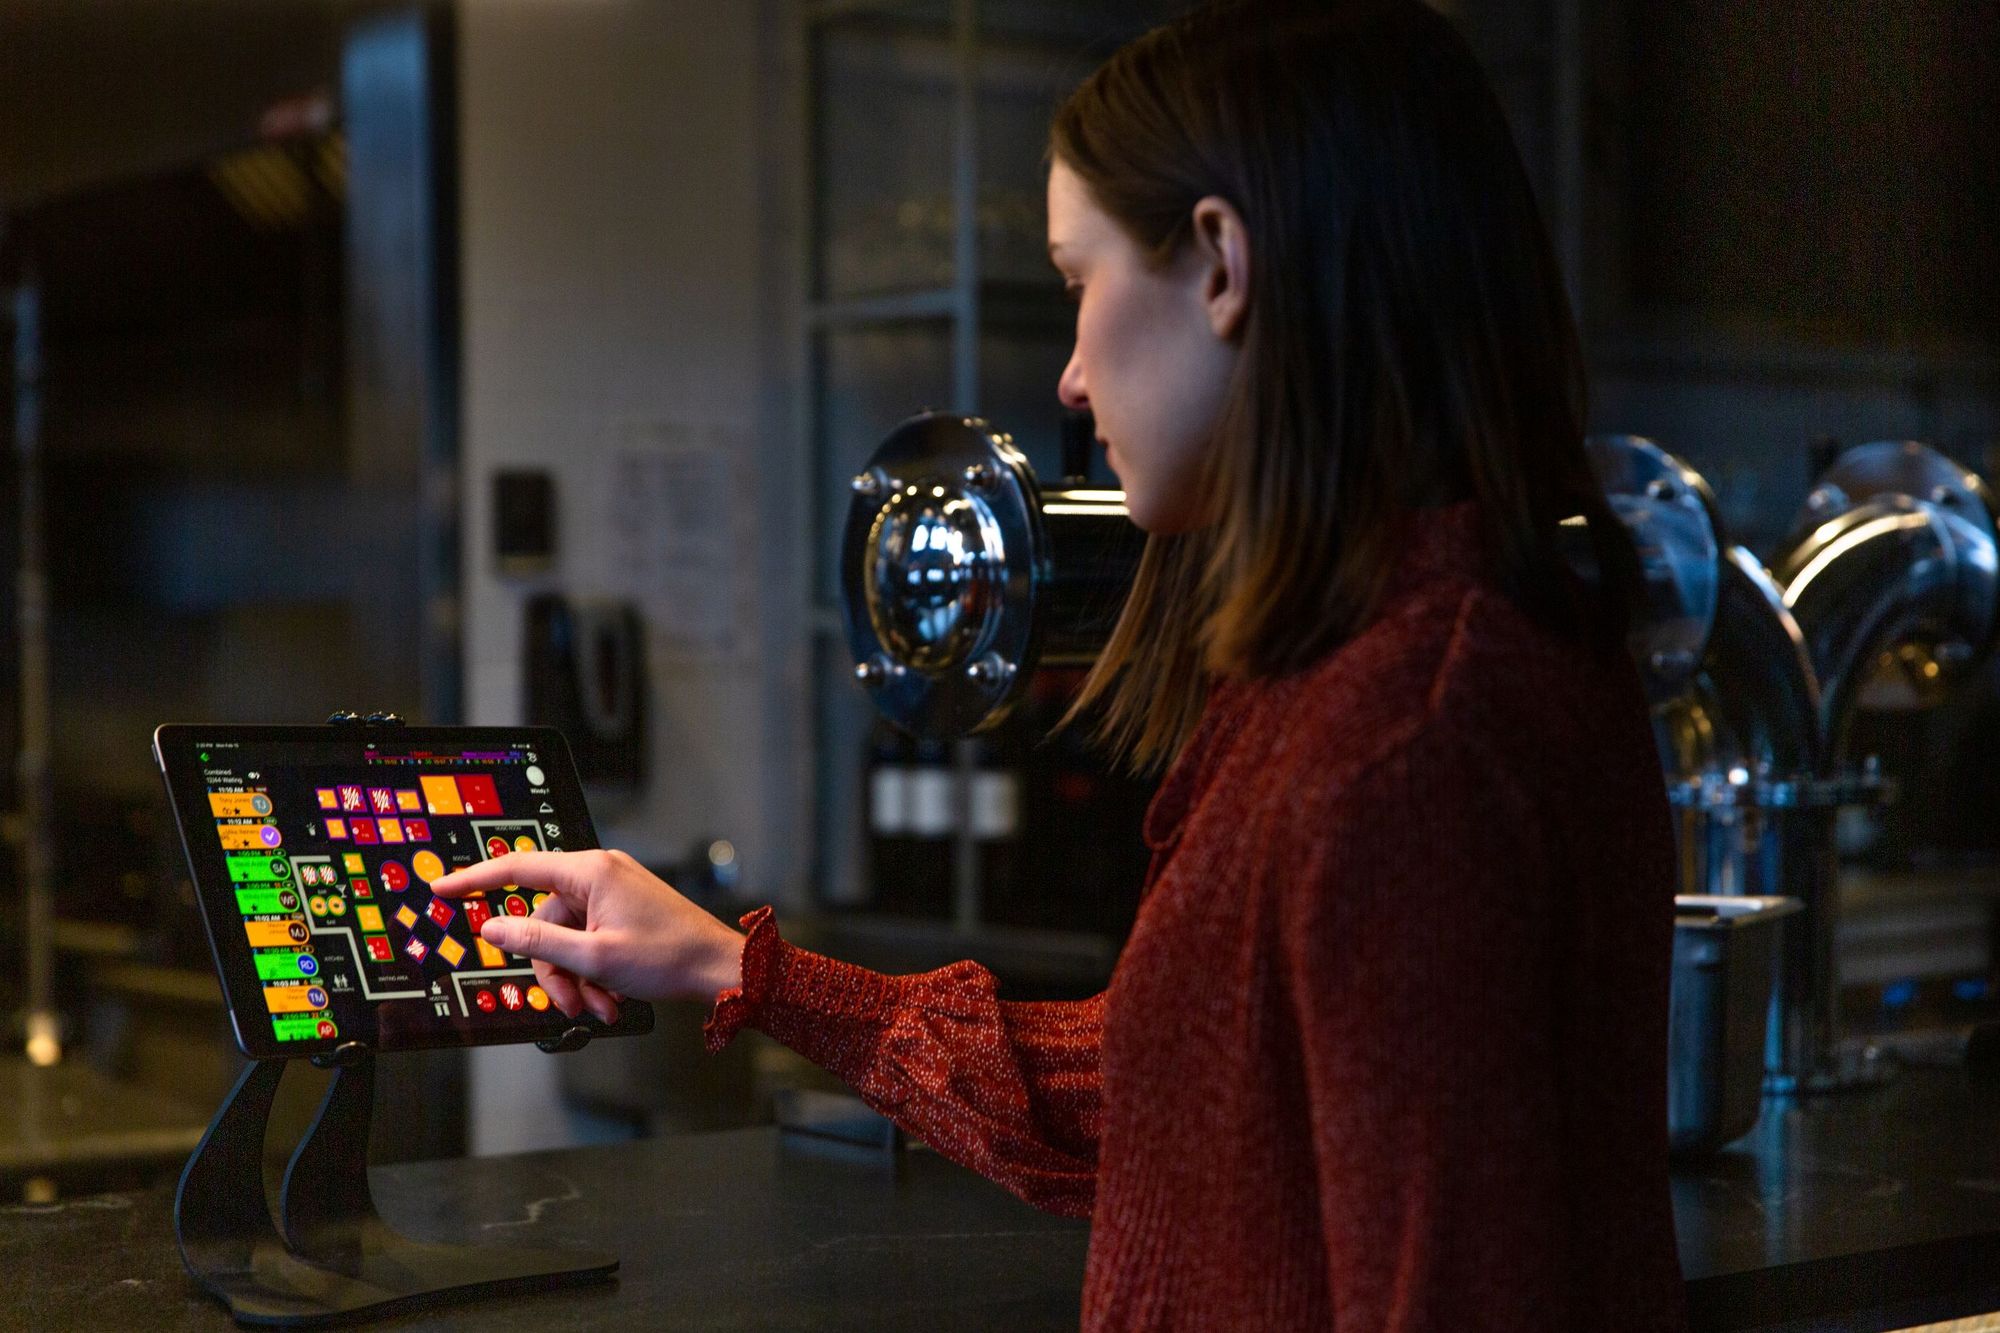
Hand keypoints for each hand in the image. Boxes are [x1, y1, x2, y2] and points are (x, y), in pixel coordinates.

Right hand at [430, 849, 743, 1022]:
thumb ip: (538, 941)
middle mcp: (600, 874)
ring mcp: (613, 892)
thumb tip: (494, 927)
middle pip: (545, 921)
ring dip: (578, 978)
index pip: (517, 867)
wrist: (719, 968)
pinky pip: (590, 941)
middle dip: (554, 968)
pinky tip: (613, 998)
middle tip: (571, 1001)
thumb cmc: (668, 956)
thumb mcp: (593, 957)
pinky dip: (595, 972)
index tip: (443, 887)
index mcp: (590, 871)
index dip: (475, 879)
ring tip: (601, 1005)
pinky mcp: (623, 911)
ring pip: (567, 939)